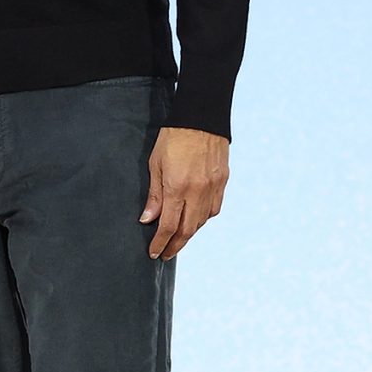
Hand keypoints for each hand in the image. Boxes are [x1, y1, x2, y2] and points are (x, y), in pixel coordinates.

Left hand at [142, 126, 228, 259]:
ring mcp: (213, 188)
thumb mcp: (155, 163)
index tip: (154, 253)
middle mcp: (197, 192)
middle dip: (175, 245)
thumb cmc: (173, 137)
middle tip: (166, 254)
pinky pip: (214, 209)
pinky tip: (196, 220)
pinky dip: (204, 219)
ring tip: (178, 239)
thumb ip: (154, 194)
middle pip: (187, 230)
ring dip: (189, 233)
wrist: (201, 117)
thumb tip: (148, 219)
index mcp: (177, 187)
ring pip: (202, 221)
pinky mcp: (222, 182)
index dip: (160, 242)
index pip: (168, 226)